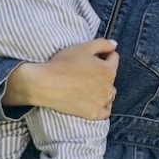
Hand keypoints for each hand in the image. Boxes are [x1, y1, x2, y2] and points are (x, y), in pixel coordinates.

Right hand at [2, 38, 118, 119]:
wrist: (44, 84)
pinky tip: (94, 99)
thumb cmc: (62, 64)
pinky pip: (105, 111)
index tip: (90, 56)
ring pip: (110, 93)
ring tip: (88, 85)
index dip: (102, 54)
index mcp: (108, 70)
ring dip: (104, 88)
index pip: (113, 58)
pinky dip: (103, 105)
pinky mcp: (92, 114)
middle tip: (85, 70)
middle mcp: (108, 87)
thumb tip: (114, 44)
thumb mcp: (83, 47)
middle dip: (103, 71)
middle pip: (111, 76)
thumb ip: (103, 44)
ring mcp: (101, 102)